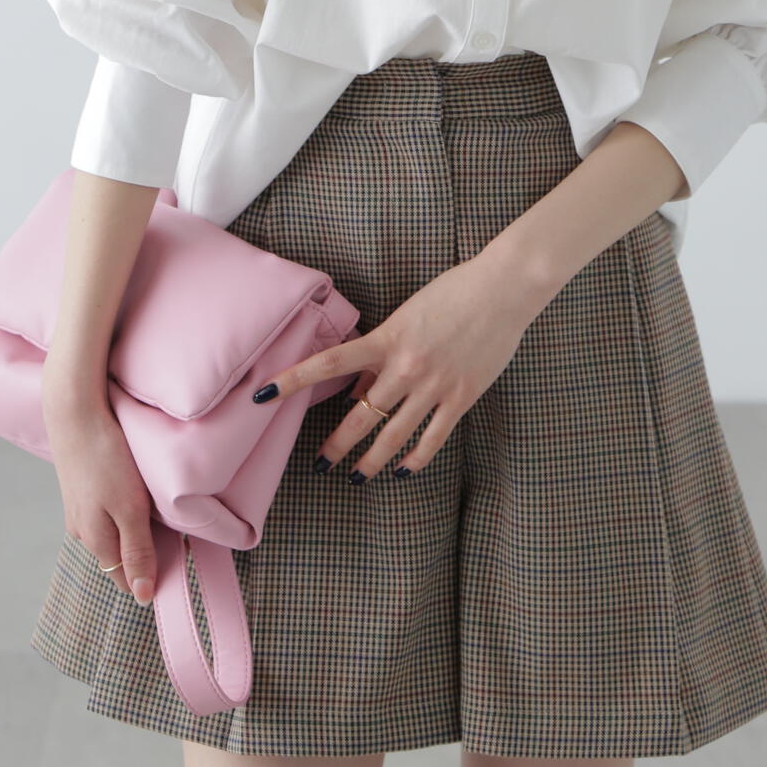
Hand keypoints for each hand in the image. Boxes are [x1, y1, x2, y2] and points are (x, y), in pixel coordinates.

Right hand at [42, 394, 157, 606]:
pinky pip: (106, 512)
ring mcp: (78, 509)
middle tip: (176, 533)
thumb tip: (143, 597)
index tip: (178, 563)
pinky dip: (123, 509)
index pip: (125, 578)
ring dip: (134, 529)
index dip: (150, 576)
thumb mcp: (129, 508)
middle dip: (145, 552)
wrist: (75, 413)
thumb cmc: (106, 459)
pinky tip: (136, 492)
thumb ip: (137, 551)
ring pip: (112, 532)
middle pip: (119, 556)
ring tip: (158, 511)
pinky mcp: (80, 489)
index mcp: (96, 540)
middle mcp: (83, 531)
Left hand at [251, 251, 540, 480]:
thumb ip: (381, 352)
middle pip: (360, 416)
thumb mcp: (407, 316)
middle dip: (337, 445)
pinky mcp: (461, 397)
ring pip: (394, 436)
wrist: (503, 289)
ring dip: (372, 461)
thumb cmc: (453, 293)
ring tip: (357, 477)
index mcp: (386, 339)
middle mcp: (405, 367)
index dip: (292, 380)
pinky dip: (415, 459)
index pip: (328, 363)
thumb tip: (358, 390)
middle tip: (320, 463)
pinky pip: (432, 438)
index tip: (263, 395)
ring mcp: (434, 385)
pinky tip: (403, 470)